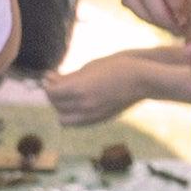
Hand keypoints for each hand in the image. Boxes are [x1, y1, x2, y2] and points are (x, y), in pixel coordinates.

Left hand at [41, 49, 175, 123]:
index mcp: (79, 89)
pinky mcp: (99, 120)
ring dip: (62, 109)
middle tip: (58, 84)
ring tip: (67, 95)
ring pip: (64, 119)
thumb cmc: (116, 67)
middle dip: (54, 96)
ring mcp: (92, 115)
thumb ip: (68, 77)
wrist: (142, 79)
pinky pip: (77, 123)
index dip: (48, 85)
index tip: (49, 77)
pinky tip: (78, 103)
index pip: (52, 93)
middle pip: (57, 106)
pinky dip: (72, 115)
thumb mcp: (88, 68)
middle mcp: (84, 105)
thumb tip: (49, 78)